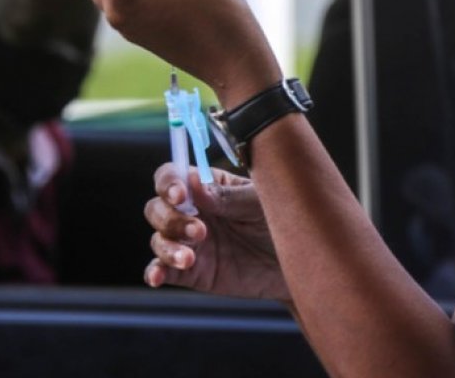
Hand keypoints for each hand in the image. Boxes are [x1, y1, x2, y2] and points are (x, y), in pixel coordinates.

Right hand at [143, 163, 287, 300]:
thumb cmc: (283, 221)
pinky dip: (155, 272)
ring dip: (167, 247)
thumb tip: (191, 183)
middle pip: (157, 208)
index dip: (168, 183)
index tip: (180, 196)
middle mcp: (193, 212)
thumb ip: (226, 197)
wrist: (299, 264)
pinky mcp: (193, 272)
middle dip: (170, 219)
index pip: (172, 176)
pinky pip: (163, 270)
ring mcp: (190, 243)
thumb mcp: (258, 203)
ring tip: (189, 259)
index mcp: (207, 186)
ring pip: (158, 239)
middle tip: (200, 231)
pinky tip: (157, 276)